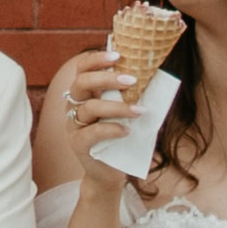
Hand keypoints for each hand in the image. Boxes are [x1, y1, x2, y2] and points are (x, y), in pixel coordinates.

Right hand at [31, 49, 136, 185]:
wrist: (109, 172)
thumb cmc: (120, 137)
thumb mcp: (124, 113)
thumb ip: (129, 95)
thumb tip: (153, 75)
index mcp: (84, 94)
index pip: (82, 69)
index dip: (96, 59)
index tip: (118, 55)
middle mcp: (73, 106)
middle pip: (81, 83)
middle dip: (107, 78)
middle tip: (132, 80)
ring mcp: (73, 125)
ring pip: (90, 108)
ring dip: (118, 107)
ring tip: (140, 110)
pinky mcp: (78, 144)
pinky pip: (92, 132)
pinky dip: (112, 129)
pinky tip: (127, 130)